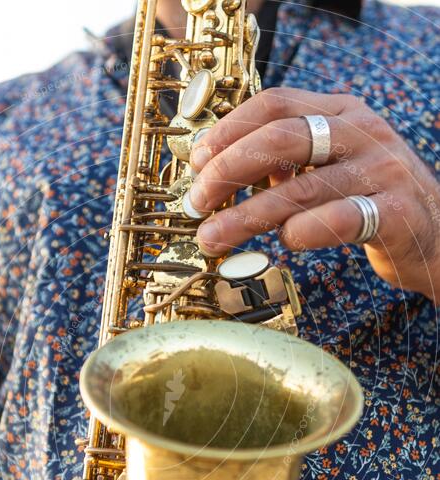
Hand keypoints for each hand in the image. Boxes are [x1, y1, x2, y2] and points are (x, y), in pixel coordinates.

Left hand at [189, 87, 439, 299]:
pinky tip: (284, 242)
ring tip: (213, 237)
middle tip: (197, 202)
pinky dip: (301, 233)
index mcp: (343, 112)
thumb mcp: (331, 168)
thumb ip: (288, 163)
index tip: (197, 162)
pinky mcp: (395, 213)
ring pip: (300, 189)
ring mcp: (382, 171)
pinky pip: (337, 220)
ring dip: (246, 216)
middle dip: (228, 171)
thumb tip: (224, 170)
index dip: (229, 130)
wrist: (436, 236)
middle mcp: (363, 133)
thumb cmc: (372, 202)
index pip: (276, 103)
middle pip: (282, 138)